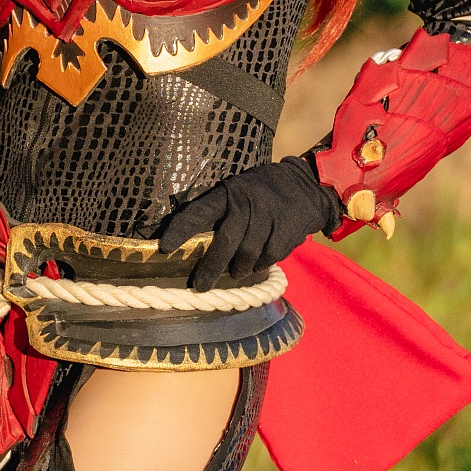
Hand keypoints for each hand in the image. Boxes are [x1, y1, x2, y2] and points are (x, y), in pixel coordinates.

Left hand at [156, 157, 341, 291]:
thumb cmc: (261, 193)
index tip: (165, 248)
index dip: (181, 230)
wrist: (305, 185)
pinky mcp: (286, 231)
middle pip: (225, 241)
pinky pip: (267, 257)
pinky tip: (256, 266)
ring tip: (234, 273)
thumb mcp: (237, 191)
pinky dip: (260, 265)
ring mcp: (268, 217)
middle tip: (200, 285)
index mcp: (228, 193)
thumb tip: (191, 243)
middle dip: (210, 267)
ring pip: (246, 254)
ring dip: (237, 269)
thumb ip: (219, 212)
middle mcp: (247, 203)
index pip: (199, 212)